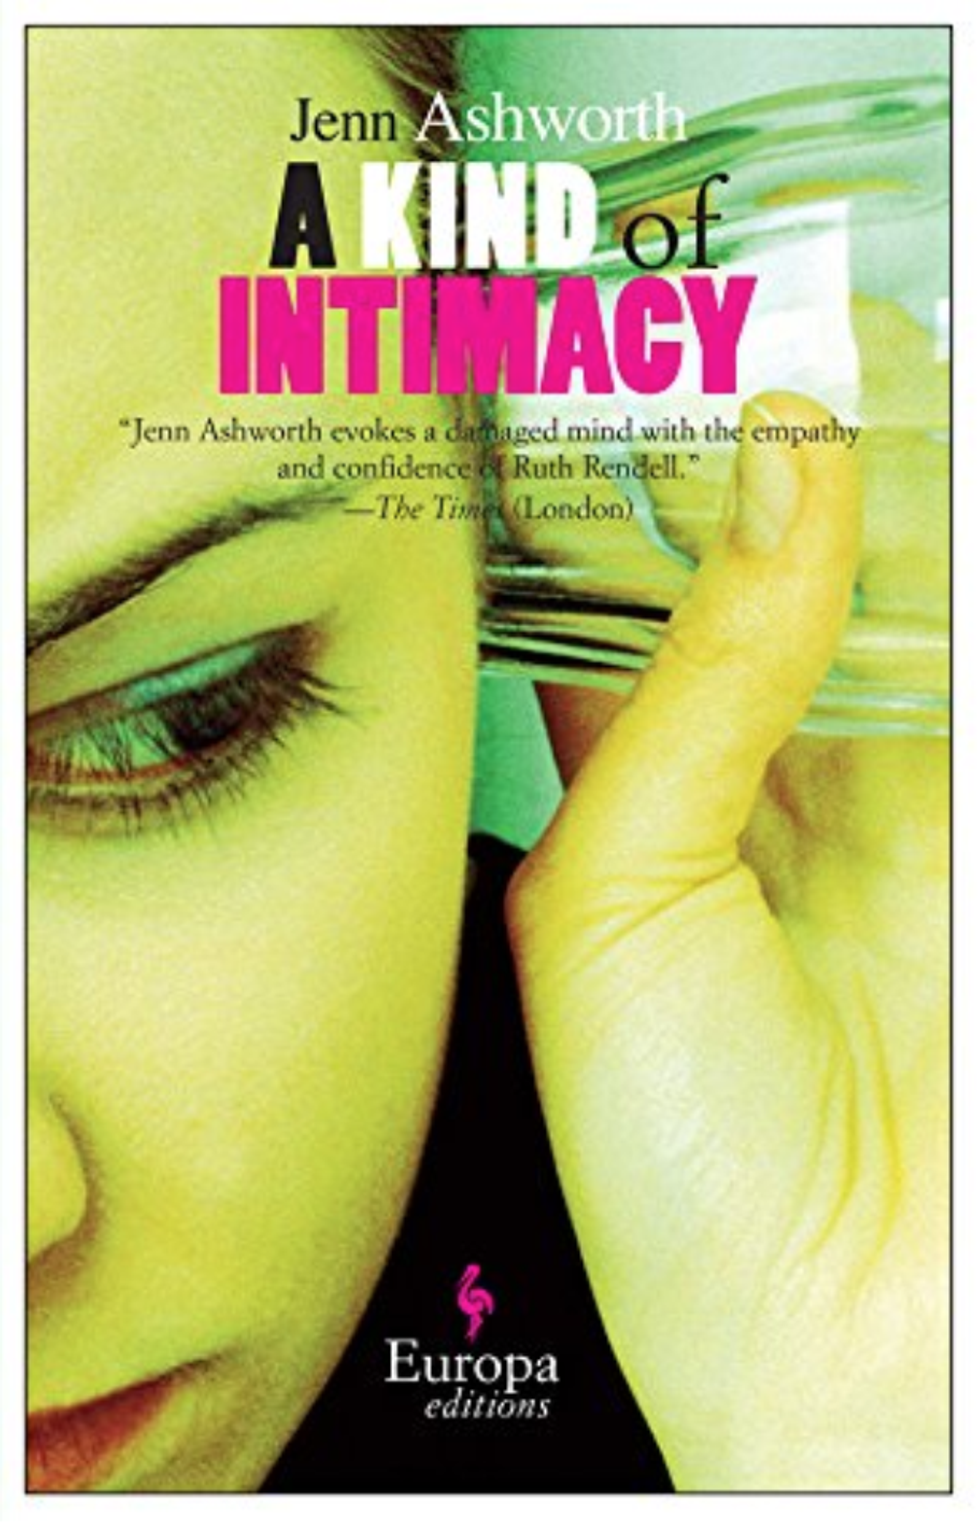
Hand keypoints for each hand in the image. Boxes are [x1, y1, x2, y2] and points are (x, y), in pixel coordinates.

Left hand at [506, 395, 948, 1489]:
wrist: (840, 1332)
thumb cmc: (677, 1166)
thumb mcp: (619, 897)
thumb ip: (699, 679)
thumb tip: (771, 466)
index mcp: (628, 806)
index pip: (608, 596)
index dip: (602, 478)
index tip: (588, 363)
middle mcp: (755, 785)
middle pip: (760, 570)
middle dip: (752, 449)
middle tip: (738, 309)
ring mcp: (884, 795)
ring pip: (885, 591)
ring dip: (876, 473)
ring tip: (849, 333)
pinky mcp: (978, 818)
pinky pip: (959, 655)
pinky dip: (945, 560)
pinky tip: (926, 462)